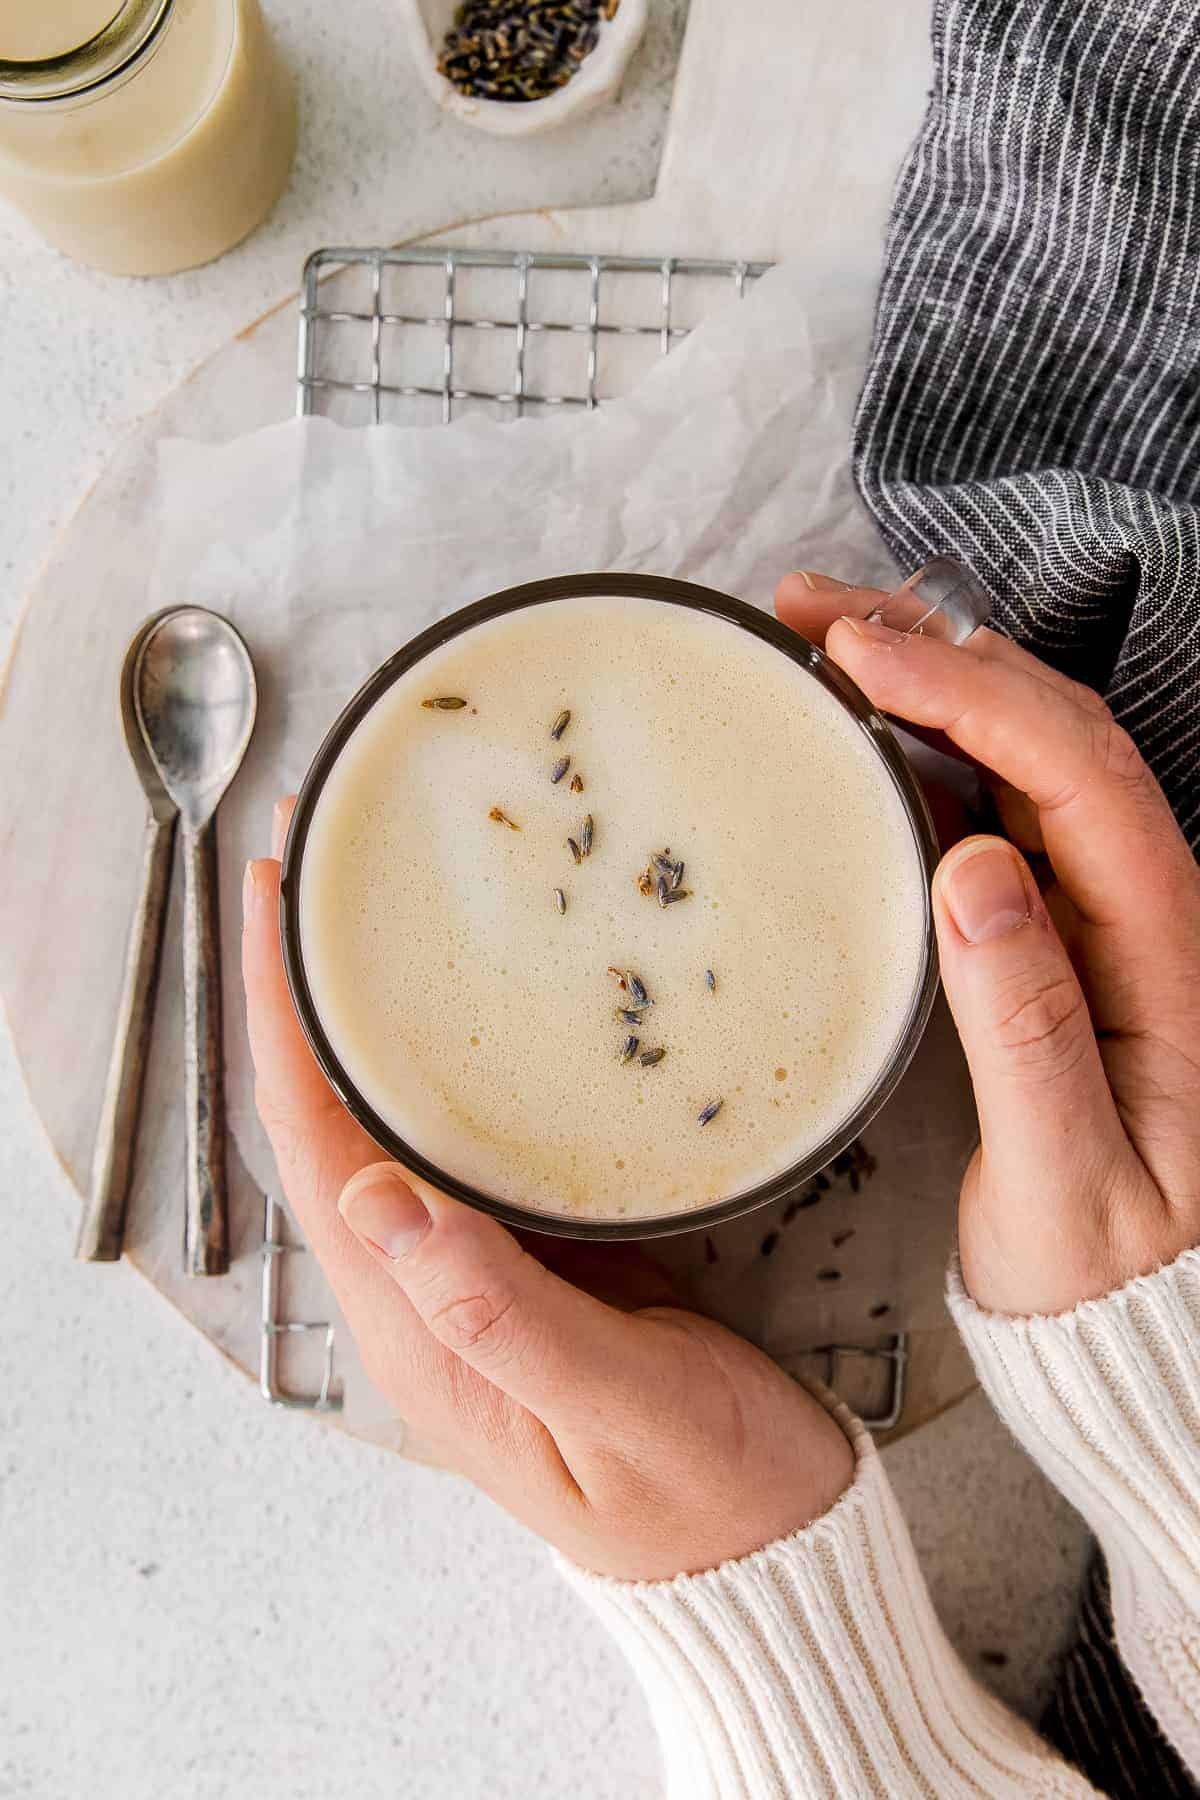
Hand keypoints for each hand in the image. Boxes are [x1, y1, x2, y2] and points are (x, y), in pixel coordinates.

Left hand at [243, 800, 852, 1580]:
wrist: (774, 1559)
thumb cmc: (710, 1498)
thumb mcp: (621, 1410)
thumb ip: (505, 1315)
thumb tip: (380, 1198)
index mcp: (422, 1331)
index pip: (315, 1152)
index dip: (283, 1025)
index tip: (281, 906)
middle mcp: (426, 1296)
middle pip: (331, 1124)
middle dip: (311, 995)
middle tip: (324, 869)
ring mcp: (478, 1278)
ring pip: (393, 1126)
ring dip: (371, 1018)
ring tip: (381, 908)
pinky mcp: (537, 1265)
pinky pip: (465, 1144)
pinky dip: (451, 1061)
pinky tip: (483, 1007)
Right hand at [776, 571, 1199, 1315]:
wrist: (1145, 1320)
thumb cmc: (1111, 1266)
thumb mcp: (1067, 1179)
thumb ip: (1028, 1029)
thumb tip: (974, 870)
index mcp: (1168, 953)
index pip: (1078, 773)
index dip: (970, 692)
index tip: (858, 653)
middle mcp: (1150, 909)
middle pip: (1059, 727)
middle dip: (939, 646)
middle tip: (809, 611)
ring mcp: (1107, 913)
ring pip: (1032, 749)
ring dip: (934, 675)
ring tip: (822, 636)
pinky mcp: (1063, 931)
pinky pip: (1005, 802)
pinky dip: (934, 742)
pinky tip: (869, 725)